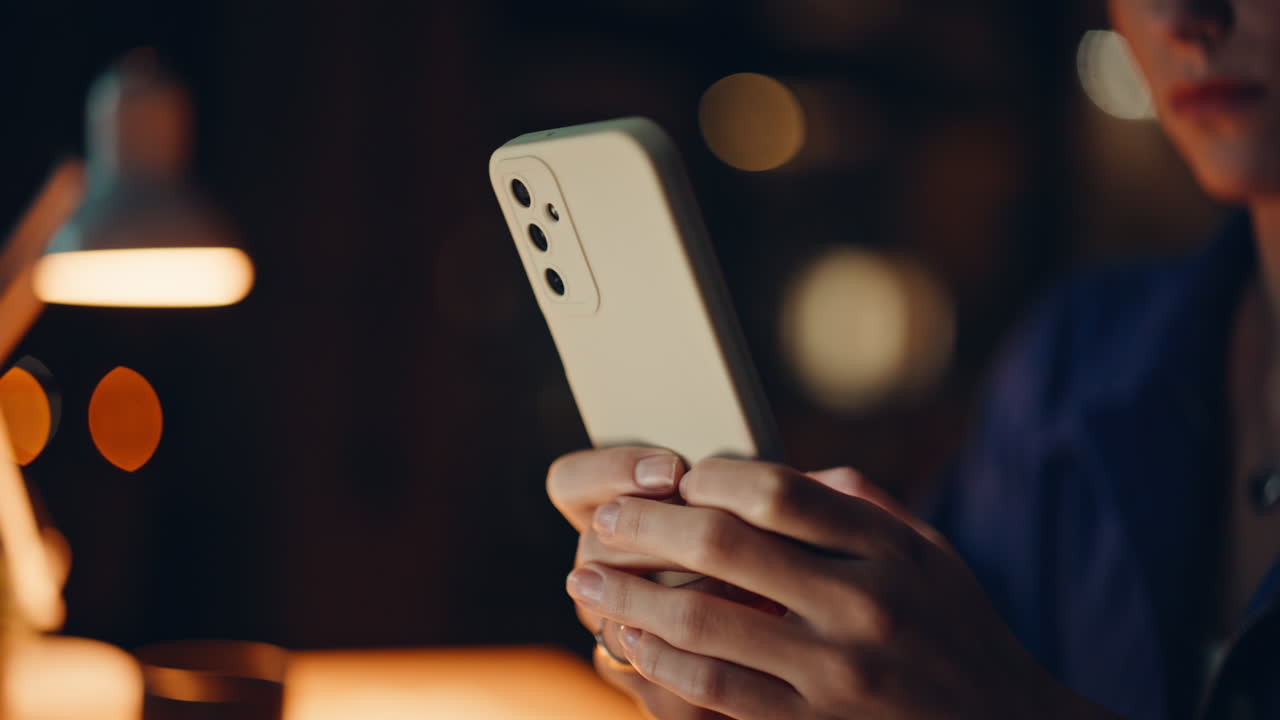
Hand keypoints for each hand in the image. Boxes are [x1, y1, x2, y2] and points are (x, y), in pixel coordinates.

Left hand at [567, 459, 1120, 719]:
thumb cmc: (959, 633)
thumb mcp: (932, 556)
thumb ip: (862, 505)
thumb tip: (781, 472)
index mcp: (889, 551)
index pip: (777, 490)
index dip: (708, 478)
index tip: (673, 479)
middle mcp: (862, 607)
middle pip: (724, 545)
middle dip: (645, 526)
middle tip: (603, 521)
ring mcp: (836, 675)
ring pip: (703, 621)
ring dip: (629, 596)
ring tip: (586, 580)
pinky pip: (713, 691)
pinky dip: (658, 661)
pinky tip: (628, 642)